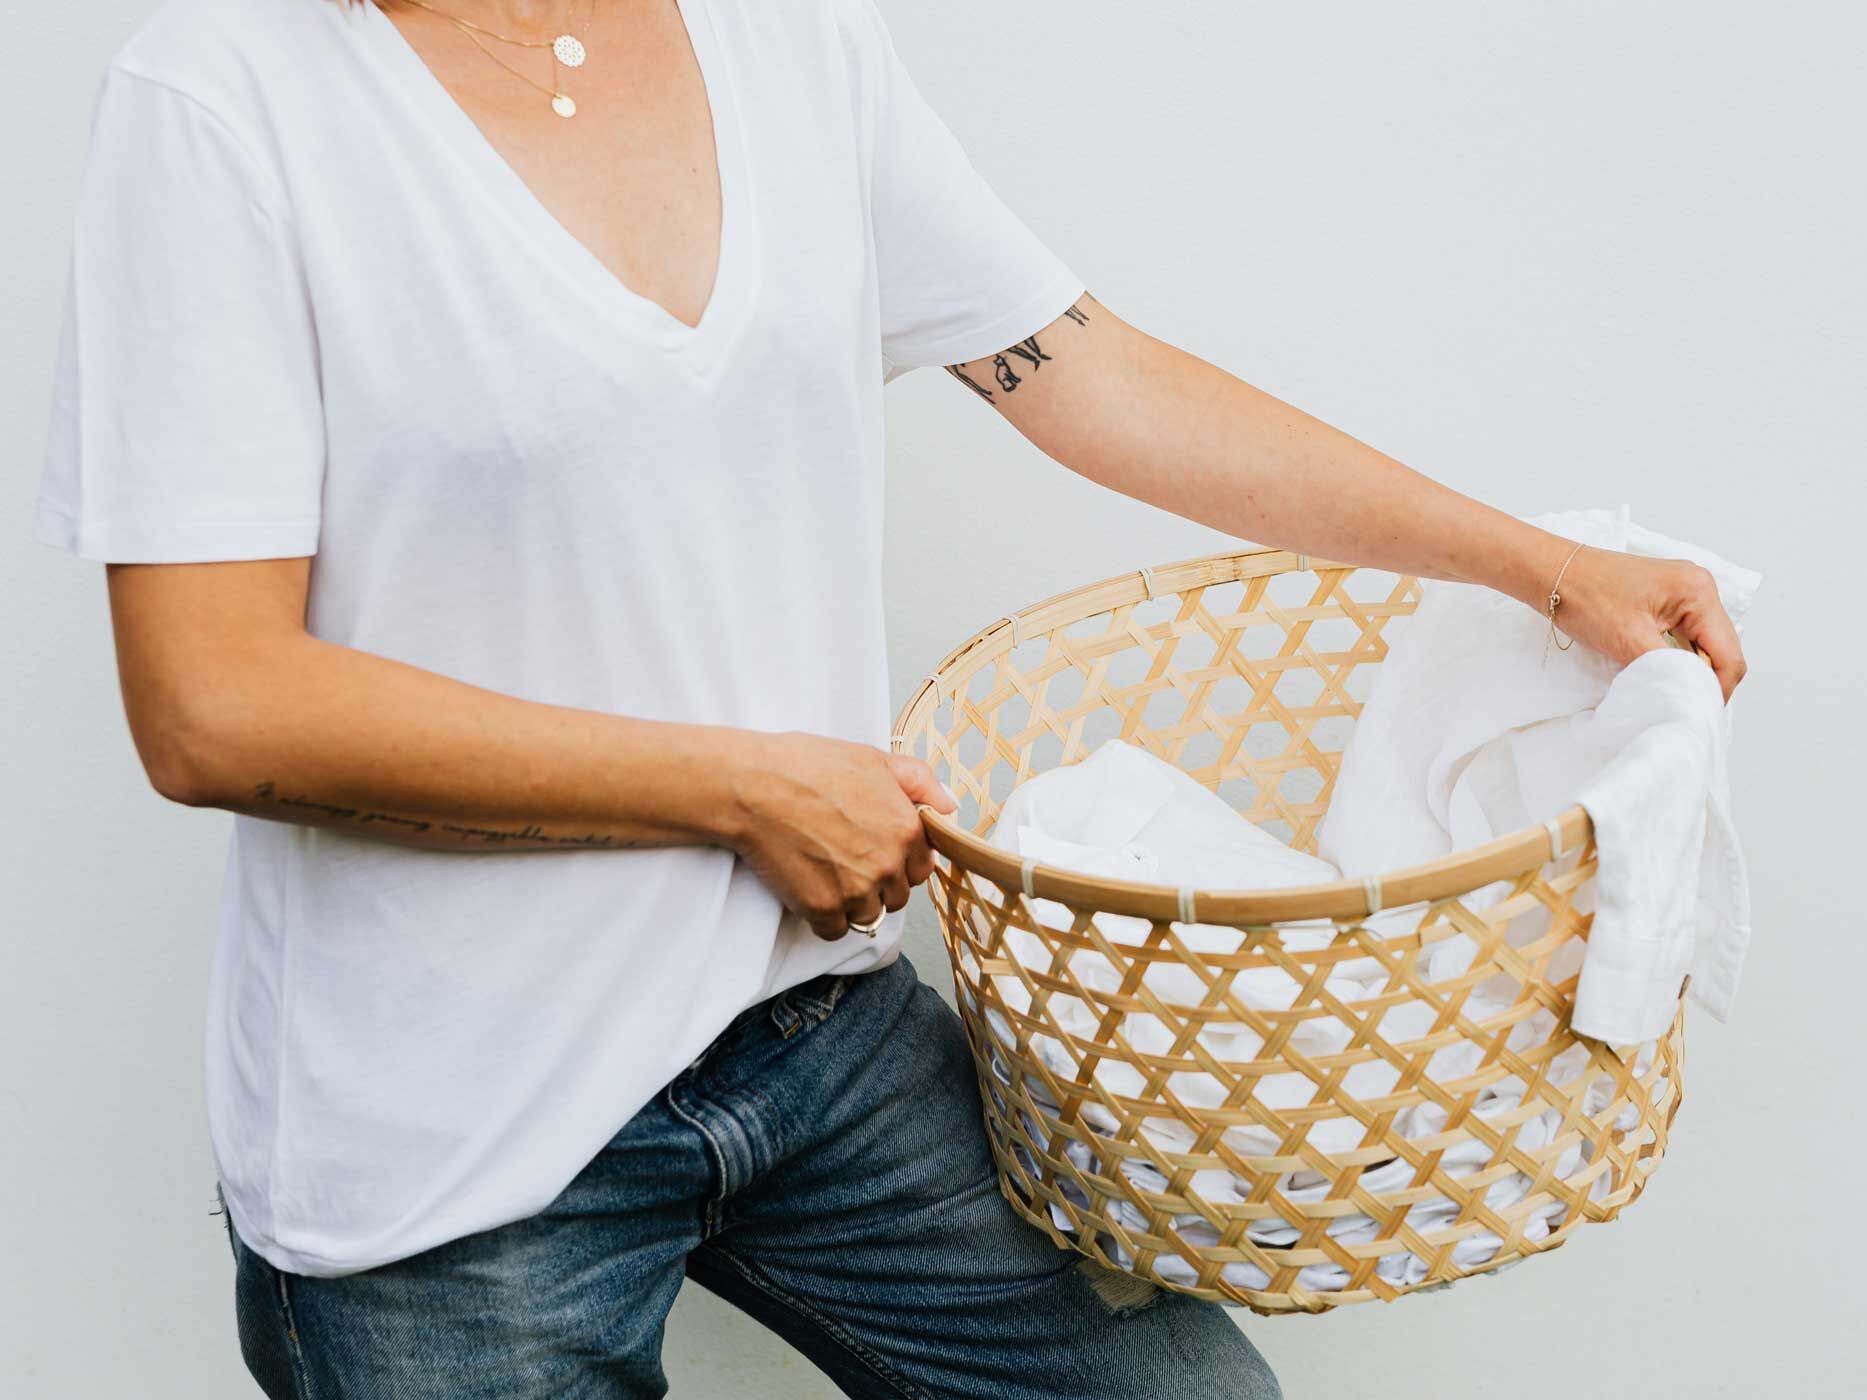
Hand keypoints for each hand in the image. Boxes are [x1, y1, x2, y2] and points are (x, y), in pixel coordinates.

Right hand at [721, 731, 956, 939]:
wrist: (753, 786)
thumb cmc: (807, 766)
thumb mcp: (873, 759)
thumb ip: (920, 782)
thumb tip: (950, 807)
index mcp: (906, 830)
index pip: (920, 868)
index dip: (897, 860)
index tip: (872, 850)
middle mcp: (888, 865)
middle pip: (895, 896)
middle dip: (876, 884)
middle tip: (843, 858)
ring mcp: (856, 891)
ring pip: (868, 916)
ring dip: (851, 903)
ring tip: (824, 872)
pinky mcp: (822, 908)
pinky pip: (835, 930)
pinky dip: (823, 917)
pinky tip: (808, 887)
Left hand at [1547, 546, 1748, 699]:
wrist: (1549, 572)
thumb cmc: (1584, 598)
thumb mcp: (1628, 640)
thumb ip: (1667, 668)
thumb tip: (1691, 694)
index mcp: (1698, 592)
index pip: (1728, 655)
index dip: (1716, 689)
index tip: (1695, 712)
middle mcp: (1699, 588)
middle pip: (1721, 649)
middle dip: (1703, 679)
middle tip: (1678, 703)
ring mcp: (1683, 592)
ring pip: (1702, 645)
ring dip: (1688, 669)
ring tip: (1666, 689)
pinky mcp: (1666, 599)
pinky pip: (1684, 635)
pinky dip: (1674, 656)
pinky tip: (1657, 669)